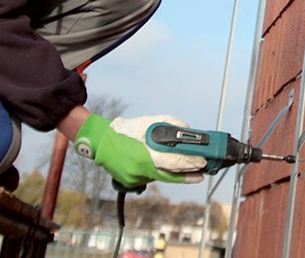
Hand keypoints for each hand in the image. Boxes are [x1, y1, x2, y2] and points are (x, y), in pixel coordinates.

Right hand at [74, 114, 205, 188]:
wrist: (101, 141)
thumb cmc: (128, 130)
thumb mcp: (150, 121)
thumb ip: (170, 124)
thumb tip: (187, 131)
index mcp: (146, 156)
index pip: (174, 164)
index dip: (190, 165)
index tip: (203, 164)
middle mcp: (141, 170)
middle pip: (170, 175)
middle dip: (188, 174)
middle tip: (201, 172)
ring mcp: (134, 179)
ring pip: (160, 177)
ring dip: (174, 174)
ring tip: (189, 171)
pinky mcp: (129, 182)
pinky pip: (149, 178)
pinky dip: (157, 172)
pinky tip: (164, 168)